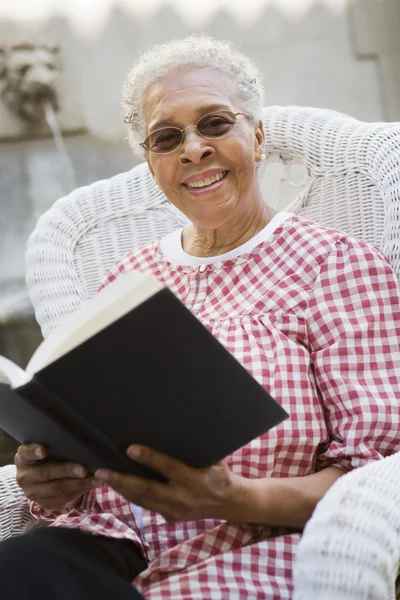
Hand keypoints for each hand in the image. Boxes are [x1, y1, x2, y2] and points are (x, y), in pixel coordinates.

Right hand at [15, 444, 99, 512]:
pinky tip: (91, 486)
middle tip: (84, 470)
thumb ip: (56, 445)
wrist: (40, 478)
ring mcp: (33, 493)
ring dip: (79, 484)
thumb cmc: (48, 456)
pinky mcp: (44, 504)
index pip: (26, 453)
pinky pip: (63, 500)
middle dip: (67, 471)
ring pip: (58, 489)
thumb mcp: (46, 448)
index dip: (34, 451)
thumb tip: (79, 440)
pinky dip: (80, 492)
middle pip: (47, 473)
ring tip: (96, 479)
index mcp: (23, 458)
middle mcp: (25, 477)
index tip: (44, 451)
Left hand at [95, 445, 244, 522]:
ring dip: (121, 488)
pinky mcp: (170, 517)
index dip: (150, 458)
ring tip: (103, 476)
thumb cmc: (218, 471)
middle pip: (148, 490)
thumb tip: (171, 422)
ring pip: (142, 500)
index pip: (169, 468)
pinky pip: (146, 505)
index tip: (130, 449)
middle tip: (101, 470)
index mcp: (196, 479)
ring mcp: (175, 511)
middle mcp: (184, 497)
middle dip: (123, 480)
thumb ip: (192, 447)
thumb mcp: (211, 457)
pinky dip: (130, 495)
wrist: (228, 503)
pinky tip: (117, 485)